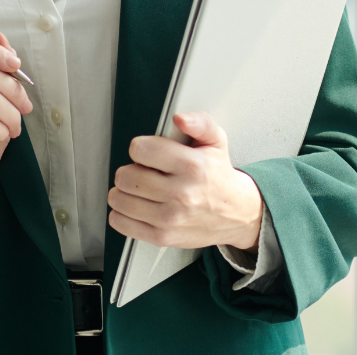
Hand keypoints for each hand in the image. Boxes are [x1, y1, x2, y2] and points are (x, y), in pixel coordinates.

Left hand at [108, 111, 262, 249]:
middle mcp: (181, 194)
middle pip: (126, 176)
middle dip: (130, 170)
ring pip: (119, 199)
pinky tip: (137, 206)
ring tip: (140, 189)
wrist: (237, 214)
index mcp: (193, 166)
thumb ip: (200, 123)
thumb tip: (180, 118)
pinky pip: (120, 222)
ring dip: (124, 191)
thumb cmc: (220, 177)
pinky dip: (122, 213)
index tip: (147, 152)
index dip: (141, 147)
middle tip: (143, 171)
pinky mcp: (161, 237)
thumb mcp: (216, 142)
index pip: (141, 150)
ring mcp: (170, 218)